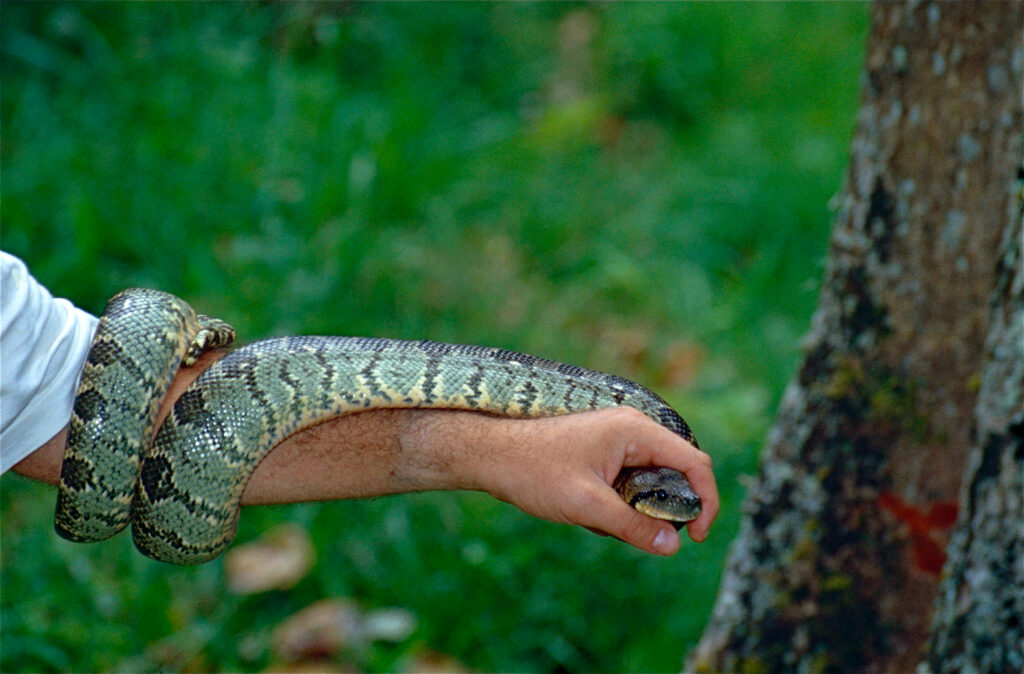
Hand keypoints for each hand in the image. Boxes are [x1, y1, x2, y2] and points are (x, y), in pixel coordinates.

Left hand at [412, 406, 718, 555]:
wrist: (491, 454)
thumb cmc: (534, 471)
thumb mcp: (587, 506)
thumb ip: (633, 527)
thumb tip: (673, 547)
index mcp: (635, 430)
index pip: (694, 462)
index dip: (705, 501)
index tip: (698, 537)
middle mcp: (632, 428)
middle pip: (676, 472)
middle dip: (664, 509)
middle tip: (638, 533)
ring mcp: (618, 438)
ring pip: (652, 480)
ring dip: (636, 508)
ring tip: (597, 517)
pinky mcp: (604, 450)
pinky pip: (630, 480)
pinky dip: (619, 502)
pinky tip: (587, 510)